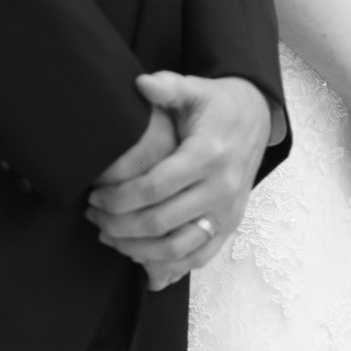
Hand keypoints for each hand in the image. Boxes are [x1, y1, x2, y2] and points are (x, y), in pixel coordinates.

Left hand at [86, 71, 271, 290]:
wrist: (257, 119)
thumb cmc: (218, 105)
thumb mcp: (195, 89)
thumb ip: (168, 86)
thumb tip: (142, 83)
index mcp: (208, 155)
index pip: (155, 188)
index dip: (119, 198)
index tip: (95, 196)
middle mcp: (221, 188)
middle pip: (160, 222)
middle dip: (119, 225)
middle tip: (94, 217)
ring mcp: (227, 212)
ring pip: (177, 248)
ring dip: (137, 250)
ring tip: (109, 236)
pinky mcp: (229, 226)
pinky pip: (198, 258)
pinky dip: (168, 266)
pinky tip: (139, 259)